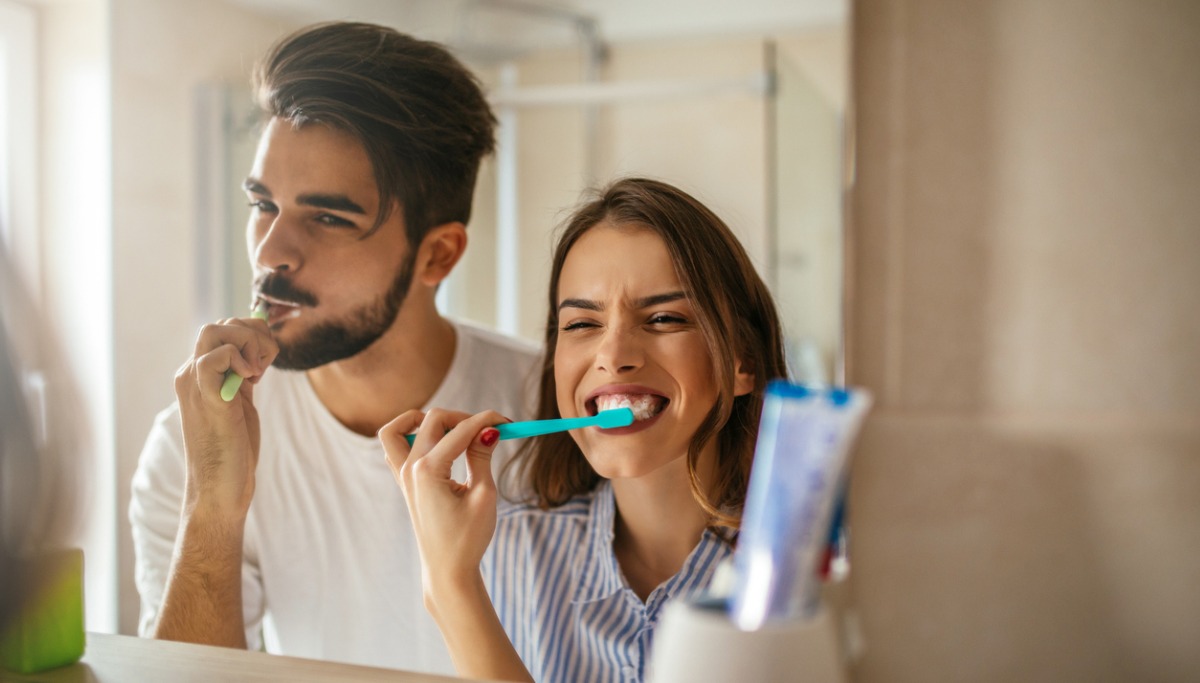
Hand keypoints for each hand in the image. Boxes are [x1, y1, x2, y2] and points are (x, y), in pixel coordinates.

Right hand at [173, 315, 277, 519]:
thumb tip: (260, 347)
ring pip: (215, 331)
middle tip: (266, 368)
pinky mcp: (207, 399)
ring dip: (249, 344)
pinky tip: (251, 383)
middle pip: (220, 325)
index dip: (253, 336)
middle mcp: (190, 374)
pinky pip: (215, 357)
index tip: (265, 366)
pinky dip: (239, 359)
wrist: (220, 489)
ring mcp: (195, 385)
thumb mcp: (240, 401)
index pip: (223, 329)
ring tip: (258, 375)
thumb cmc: (233, 448)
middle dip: (254, 335)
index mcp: (199, 374)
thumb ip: (244, 375)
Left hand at [379, 409, 506, 597]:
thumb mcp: (483, 495)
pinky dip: (411, 436)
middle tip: (489, 432)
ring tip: (454, 430)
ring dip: (426, 420)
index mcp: (429, 470)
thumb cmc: (467, 538)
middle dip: (463, 418)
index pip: (461, 430)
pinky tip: (437, 444)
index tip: (509, 423)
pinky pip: (395, 447)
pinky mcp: (404, 483)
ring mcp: (403, 475)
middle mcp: (410, 468)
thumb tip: (488, 429)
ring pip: (402, 428)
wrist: (447, 570)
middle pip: (433, 420)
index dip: (487, 421)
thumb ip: (482, 456)